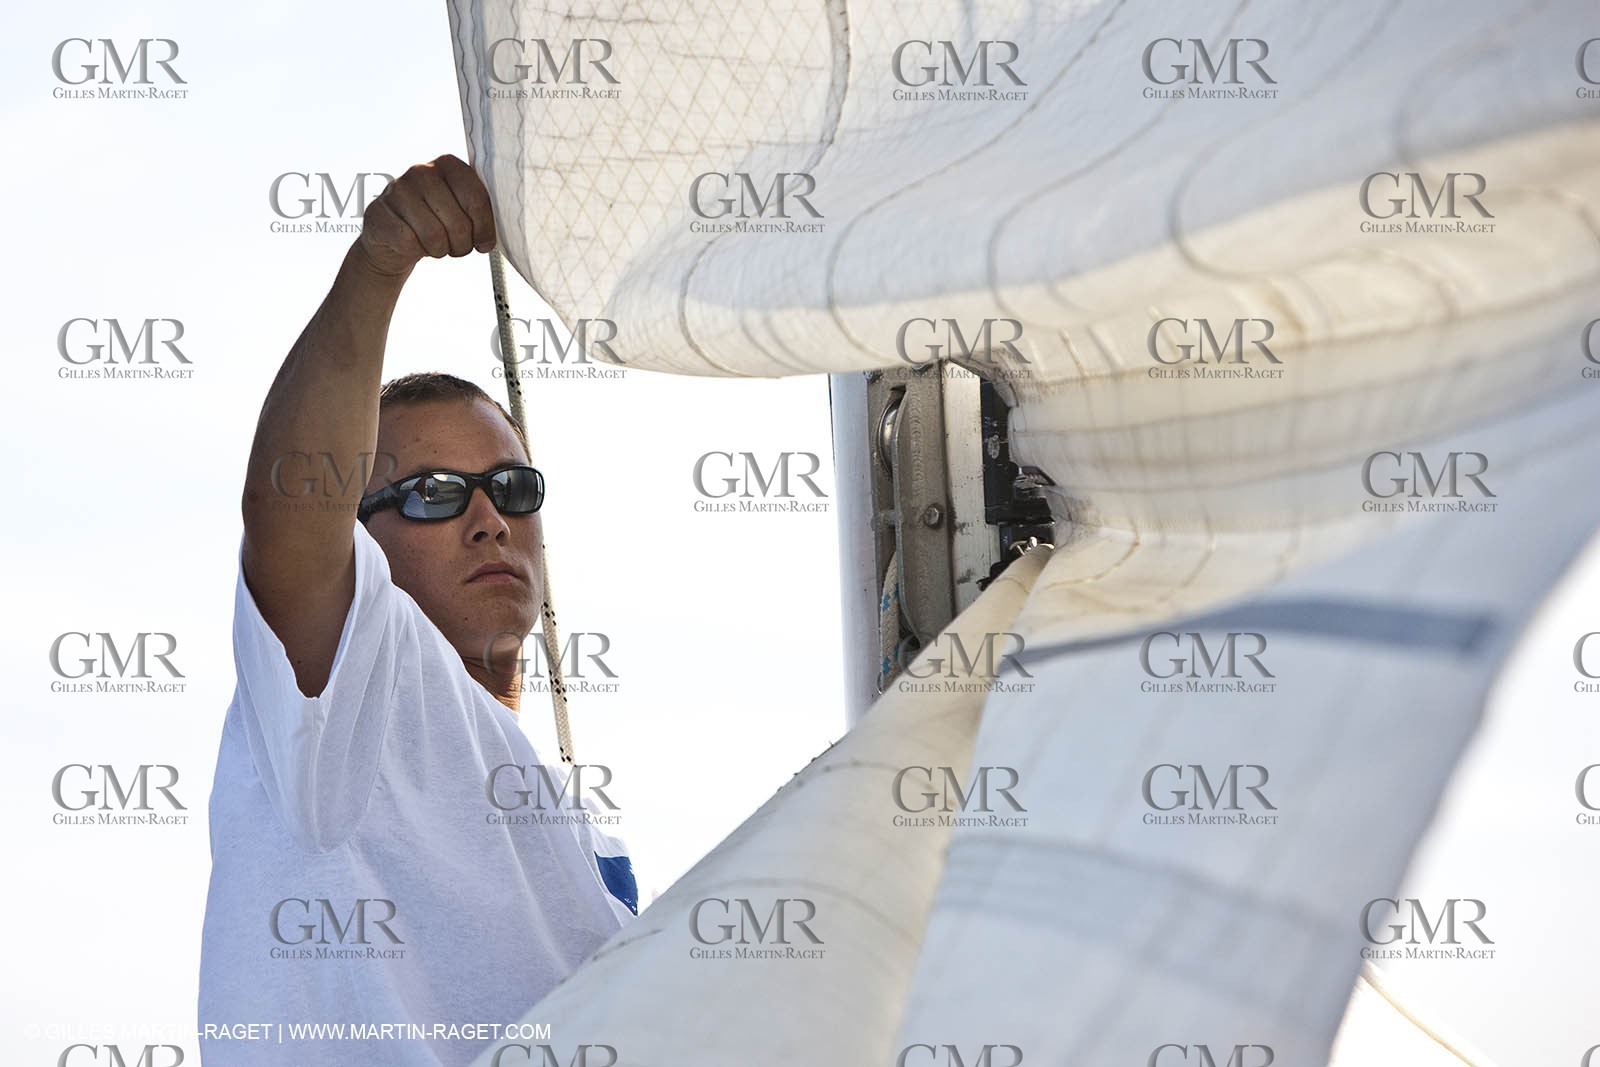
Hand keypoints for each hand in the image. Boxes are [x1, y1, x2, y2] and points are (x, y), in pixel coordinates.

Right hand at [354, 154, 495, 276]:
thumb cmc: (437, 223)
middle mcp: (420, 171)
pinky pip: (410, 242)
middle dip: (463, 245)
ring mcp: (396, 190)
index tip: (484, 243)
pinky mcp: (378, 213)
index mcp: (447, 164)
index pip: (475, 197)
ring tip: (438, 246)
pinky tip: (414, 245)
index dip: (484, 227)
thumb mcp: (462, 210)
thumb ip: (482, 209)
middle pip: (458, 221)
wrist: (394, 239)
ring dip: (441, 250)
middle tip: (459, 247)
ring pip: (434, 235)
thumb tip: (507, 223)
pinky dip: (417, 252)